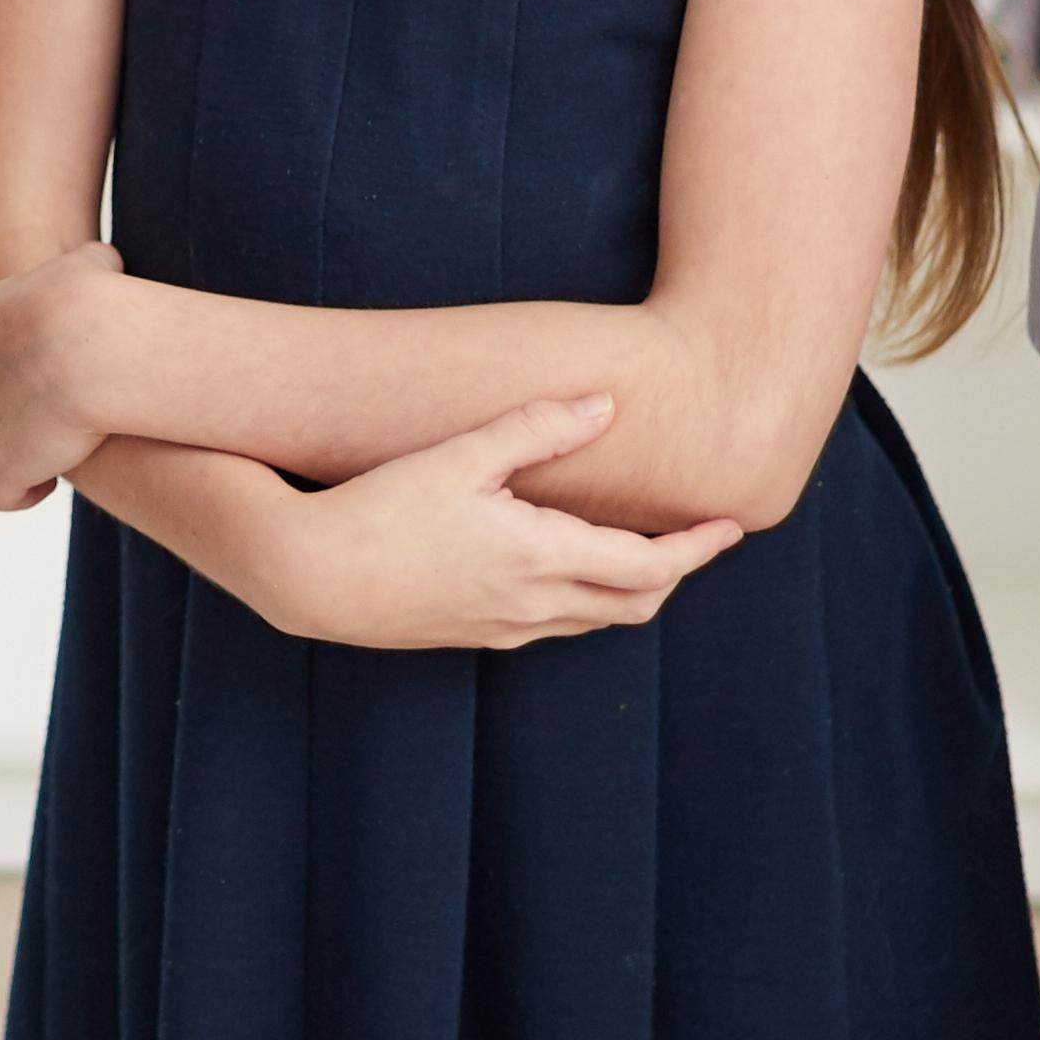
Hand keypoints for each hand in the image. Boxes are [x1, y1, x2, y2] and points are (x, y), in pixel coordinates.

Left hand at [0, 240, 132, 510]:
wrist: (87, 349)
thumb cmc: (84, 300)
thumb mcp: (81, 266)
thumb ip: (78, 268)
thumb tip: (103, 264)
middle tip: (42, 404)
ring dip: (11, 451)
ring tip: (53, 442)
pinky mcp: (4, 470)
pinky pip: (3, 495)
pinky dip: (22, 491)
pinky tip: (48, 478)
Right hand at [232, 398, 728, 655]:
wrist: (308, 576)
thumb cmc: (378, 506)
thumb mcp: (459, 455)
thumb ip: (536, 428)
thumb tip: (605, 404)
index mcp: (539, 557)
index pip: (649, 565)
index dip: (697, 548)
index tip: (732, 526)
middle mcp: (532, 604)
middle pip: (635, 602)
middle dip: (674, 572)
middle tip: (696, 537)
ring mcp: (504, 628)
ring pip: (595, 618)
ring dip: (630, 588)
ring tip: (644, 550)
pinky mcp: (475, 636)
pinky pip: (553, 624)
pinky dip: (585, 599)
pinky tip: (569, 569)